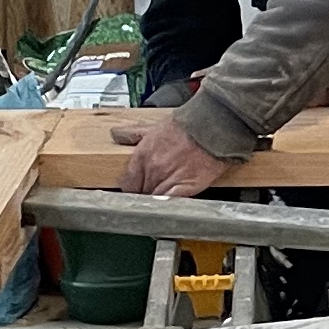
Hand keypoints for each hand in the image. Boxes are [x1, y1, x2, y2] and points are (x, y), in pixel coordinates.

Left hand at [115, 118, 231, 198]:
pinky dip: (169, 204)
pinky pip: (170, 202)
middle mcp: (152, 169)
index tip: (138, 186)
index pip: (127, 183)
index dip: (133, 187)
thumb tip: (116, 134)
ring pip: (154, 200)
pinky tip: (173, 201)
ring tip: (165, 195)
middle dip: (145, 193)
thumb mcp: (154, 126)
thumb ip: (133, 134)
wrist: (212, 126)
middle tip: (153, 190)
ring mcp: (167, 179)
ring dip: (157, 200)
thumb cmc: (188, 125)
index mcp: (142, 155)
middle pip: (140, 193)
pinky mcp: (184, 188)